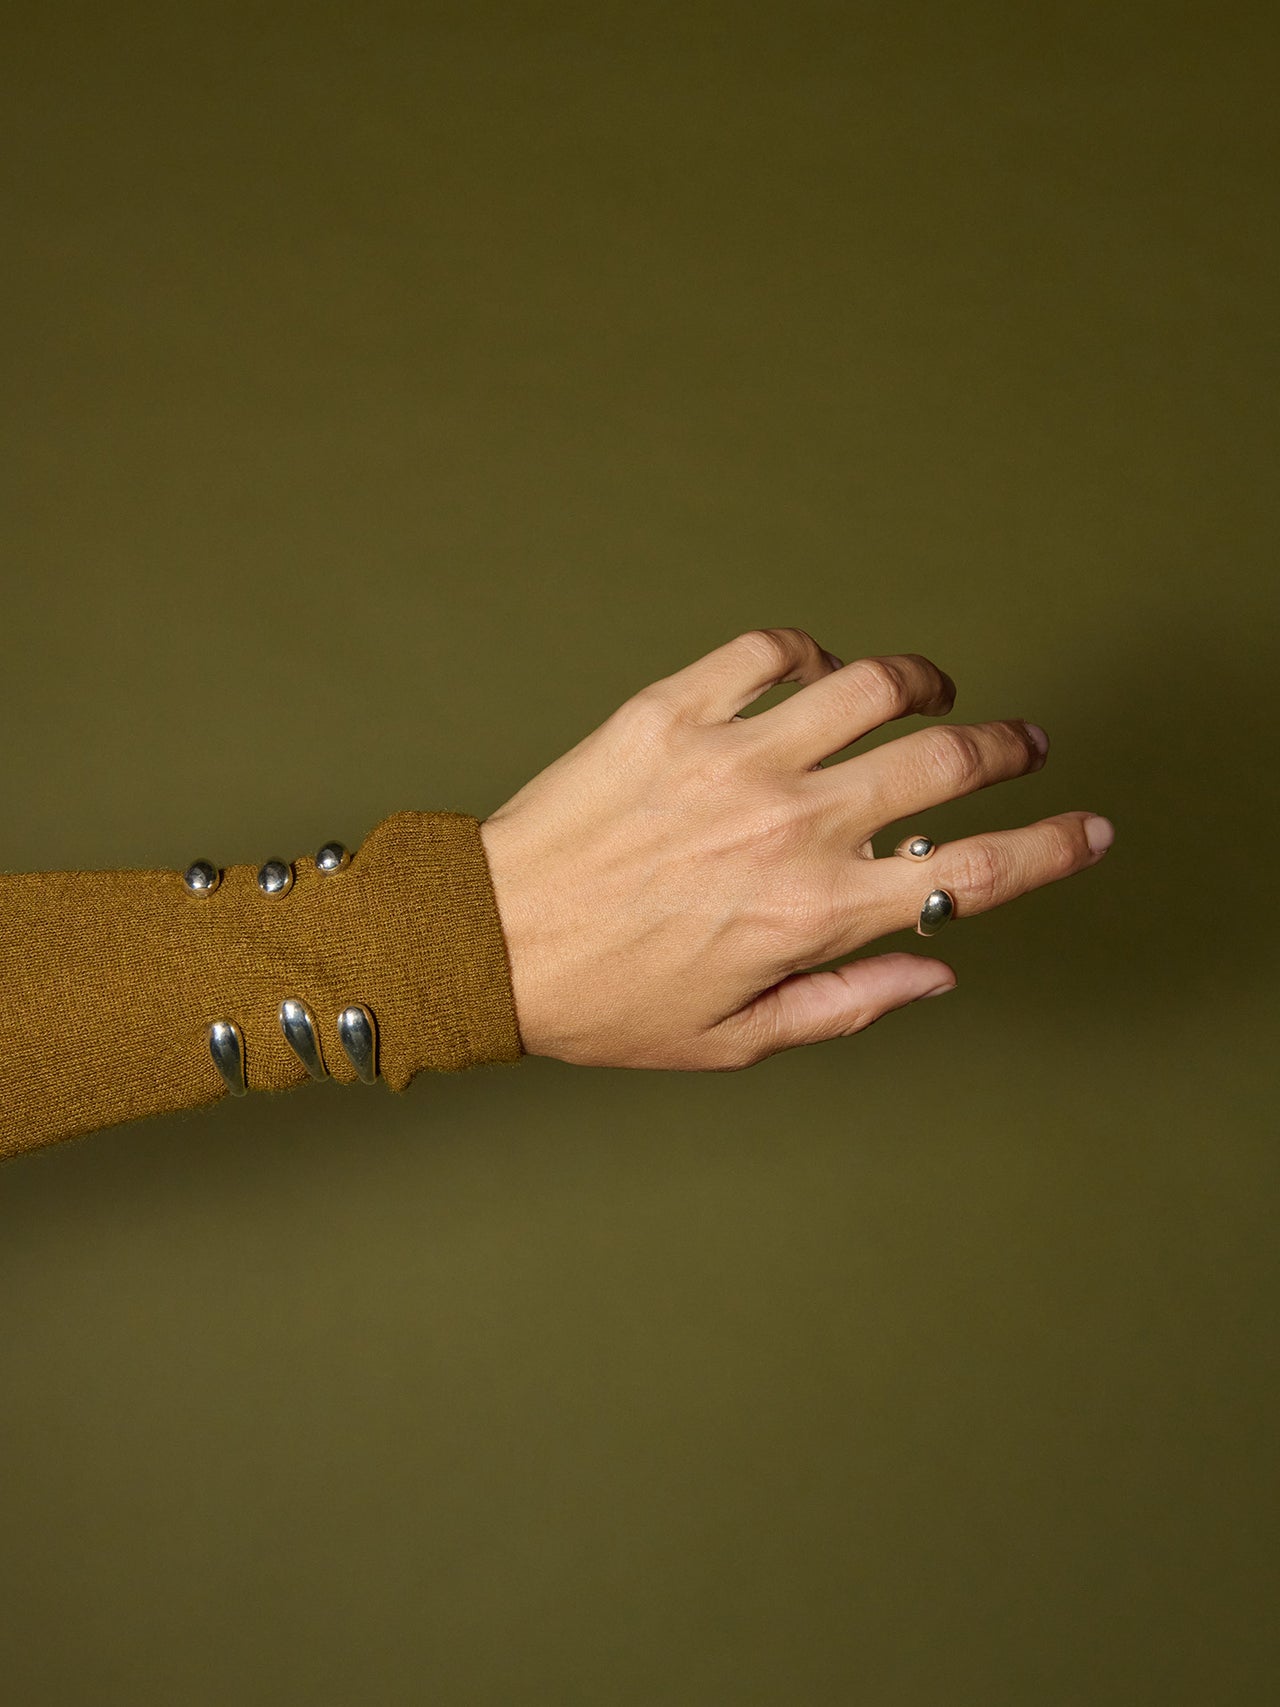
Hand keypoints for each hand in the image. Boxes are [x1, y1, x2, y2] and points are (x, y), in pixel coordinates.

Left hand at [478, 628, 1113, 1070]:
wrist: (486, 939)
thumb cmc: (607, 1001)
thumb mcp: (736, 1039)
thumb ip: (849, 1003)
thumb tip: (937, 965)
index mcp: (814, 915)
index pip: (972, 876)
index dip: (1051, 849)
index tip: (1090, 828)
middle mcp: (789, 826)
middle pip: (945, 761)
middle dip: (1007, 749)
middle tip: (1019, 744)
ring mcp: (731, 757)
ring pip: (871, 686)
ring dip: (921, 683)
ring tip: (928, 691)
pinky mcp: (670, 710)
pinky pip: (768, 651)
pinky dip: (809, 653)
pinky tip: (812, 675)